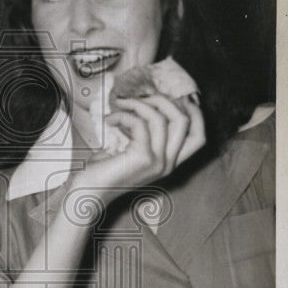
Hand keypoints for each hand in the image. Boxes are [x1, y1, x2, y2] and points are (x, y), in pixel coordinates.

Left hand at [73, 94, 204, 198]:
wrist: (89, 191)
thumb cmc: (105, 169)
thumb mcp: (133, 149)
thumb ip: (147, 133)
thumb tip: (149, 104)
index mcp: (169, 162)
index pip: (198, 136)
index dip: (194, 113)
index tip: (174, 96)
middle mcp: (168, 164)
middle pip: (184, 122)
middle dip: (164, 101)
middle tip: (139, 97)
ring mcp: (158, 162)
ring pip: (161, 118)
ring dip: (139, 104)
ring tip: (120, 104)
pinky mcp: (143, 158)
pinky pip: (139, 123)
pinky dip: (123, 115)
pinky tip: (110, 119)